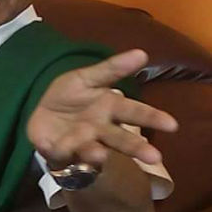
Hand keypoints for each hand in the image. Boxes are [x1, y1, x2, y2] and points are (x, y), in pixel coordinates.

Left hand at [27, 49, 177, 168]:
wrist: (39, 108)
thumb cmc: (70, 95)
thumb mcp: (87, 77)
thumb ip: (112, 68)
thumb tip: (142, 53)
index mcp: (109, 108)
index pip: (135, 112)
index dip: (152, 118)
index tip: (172, 125)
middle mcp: (100, 130)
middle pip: (120, 139)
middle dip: (135, 147)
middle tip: (154, 158)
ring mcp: (80, 143)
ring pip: (92, 150)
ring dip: (96, 153)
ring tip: (101, 155)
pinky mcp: (58, 151)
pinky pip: (62, 152)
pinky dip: (64, 150)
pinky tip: (66, 147)